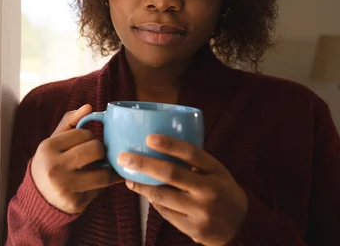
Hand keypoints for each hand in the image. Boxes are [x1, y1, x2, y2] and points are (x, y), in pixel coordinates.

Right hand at [31, 104, 122, 213]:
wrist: (38, 197)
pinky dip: (102, 186)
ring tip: (103, 169)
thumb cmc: (50, 162)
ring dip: (108, 170)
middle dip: (100, 151)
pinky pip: (100, 190)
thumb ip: (69, 122)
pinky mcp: (75, 203)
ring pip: (104, 174)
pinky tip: (95, 183)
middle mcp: (54, 167)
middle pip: (96, 150)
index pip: (85, 133)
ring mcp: (65, 187)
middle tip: (97, 155)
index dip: (90, 137)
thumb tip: (89, 107)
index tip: (87, 142)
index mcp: (48, 147)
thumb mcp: (53, 141)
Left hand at [118, 135, 247, 245]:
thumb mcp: (215, 171)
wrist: (242, 226)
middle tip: (123, 157)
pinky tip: (147, 194)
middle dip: (143, 164)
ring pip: (162, 196)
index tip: (149, 137)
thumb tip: (155, 144)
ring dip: (141, 186)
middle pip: (171, 174)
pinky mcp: (194, 230)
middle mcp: (210, 191)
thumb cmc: (221, 190)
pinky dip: (154, 202)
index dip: (169, 144)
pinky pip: (165, 213)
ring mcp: (202, 212)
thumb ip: (193, 161)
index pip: (191, 153)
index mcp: (216, 171)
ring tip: (128, 178)